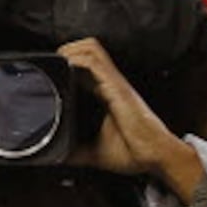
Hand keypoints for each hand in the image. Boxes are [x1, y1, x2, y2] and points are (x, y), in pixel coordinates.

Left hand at [57, 39, 204, 201]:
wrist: (155, 156)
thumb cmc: (133, 152)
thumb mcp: (96, 151)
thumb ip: (77, 151)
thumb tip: (57, 158)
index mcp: (106, 94)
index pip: (86, 66)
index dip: (68, 61)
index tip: (51, 69)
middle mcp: (111, 84)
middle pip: (89, 49)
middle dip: (68, 49)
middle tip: (52, 62)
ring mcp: (114, 83)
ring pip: (92, 49)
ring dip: (72, 49)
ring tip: (58, 60)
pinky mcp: (117, 88)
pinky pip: (96, 63)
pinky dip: (78, 59)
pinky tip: (67, 65)